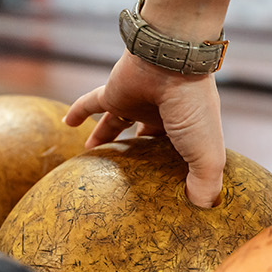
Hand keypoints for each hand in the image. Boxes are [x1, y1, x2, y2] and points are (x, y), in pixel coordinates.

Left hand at [65, 52, 224, 207]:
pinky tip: (65, 123)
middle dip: (139, 153)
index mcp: (187, 128)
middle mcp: (161, 115)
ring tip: (95, 155)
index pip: (181, 152)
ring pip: (117, 124)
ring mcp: (136, 103)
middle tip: (129, 175)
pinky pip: (90, 103)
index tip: (168, 188)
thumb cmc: (192, 108)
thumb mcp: (206, 154)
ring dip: (105, 137)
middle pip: (145, 138)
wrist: (170, 62)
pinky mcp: (113, 94)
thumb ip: (205, 183)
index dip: (176, 167)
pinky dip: (78, 111)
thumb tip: (202, 209)